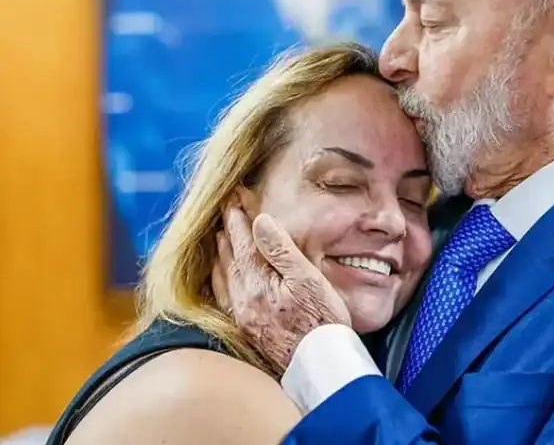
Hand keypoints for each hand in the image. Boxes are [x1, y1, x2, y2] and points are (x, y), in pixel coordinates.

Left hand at [211, 199, 350, 374]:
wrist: (318, 366)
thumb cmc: (322, 321)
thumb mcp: (309, 280)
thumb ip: (282, 250)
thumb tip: (260, 221)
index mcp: (258, 281)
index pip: (244, 242)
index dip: (238, 218)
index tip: (234, 198)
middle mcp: (244, 297)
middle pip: (230, 256)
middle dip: (227, 230)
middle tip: (225, 209)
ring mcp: (243, 315)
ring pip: (223, 275)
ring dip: (221, 252)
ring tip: (219, 236)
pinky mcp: (246, 329)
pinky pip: (223, 296)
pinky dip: (219, 278)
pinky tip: (221, 276)